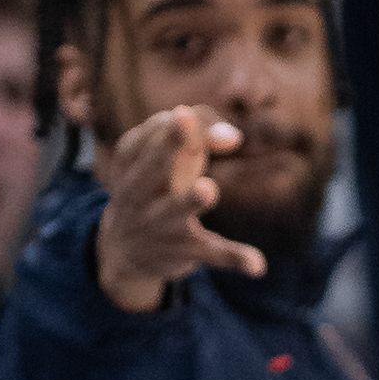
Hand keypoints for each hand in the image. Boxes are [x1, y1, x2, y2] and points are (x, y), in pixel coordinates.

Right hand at [93, 107, 270, 313]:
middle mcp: (138, 194)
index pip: (148, 136)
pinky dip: (233, 258)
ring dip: (189, 200)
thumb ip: (199, 134)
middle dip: (166, 144)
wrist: (121, 251)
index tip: (188, 114)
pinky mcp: (182, 251)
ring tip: (208, 189)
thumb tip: (233, 137)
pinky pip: (209, 254)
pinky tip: (257, 265)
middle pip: (150, 166)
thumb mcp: (163, 160)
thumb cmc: (154, 187)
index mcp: (130, 165)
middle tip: (181, 117)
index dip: (175, 123)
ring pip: (173, 210)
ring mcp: (159, 224)